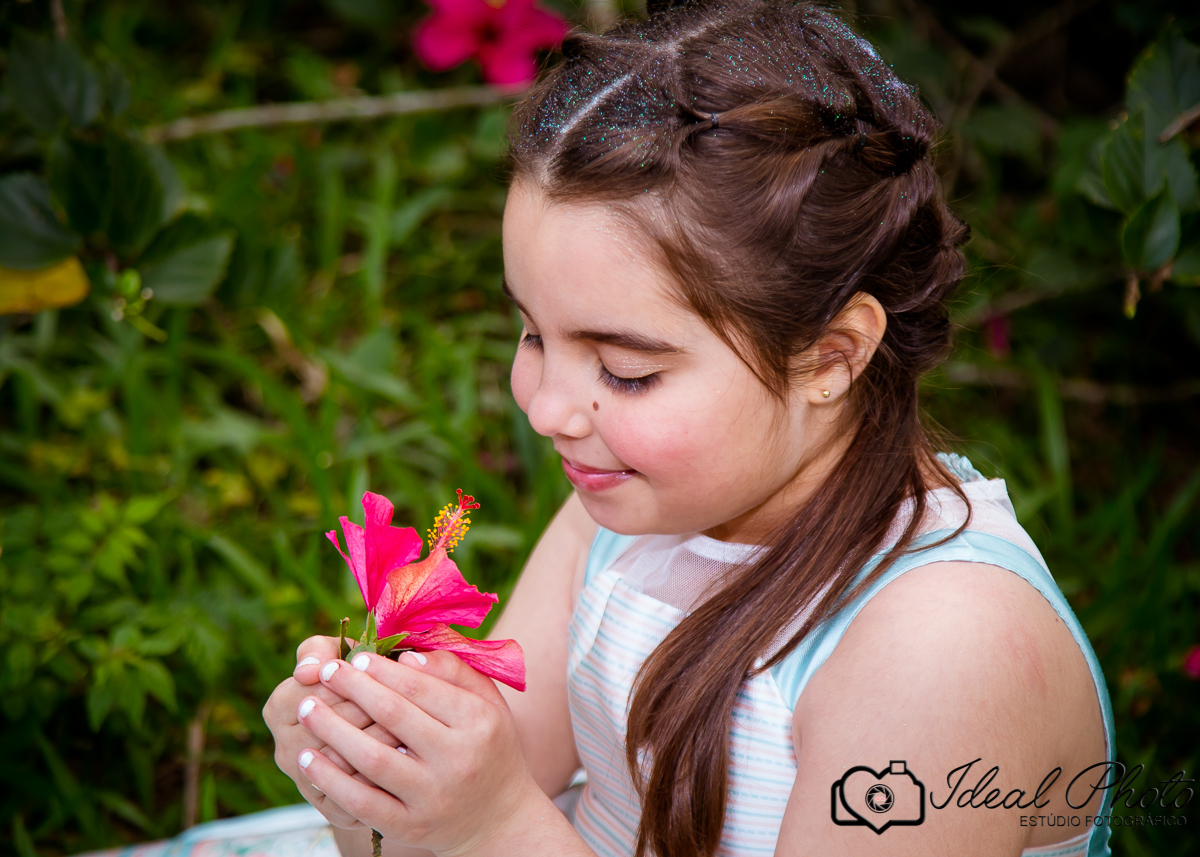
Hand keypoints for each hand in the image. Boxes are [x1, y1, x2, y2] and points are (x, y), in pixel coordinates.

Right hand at [264, 635, 403, 828]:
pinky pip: (352, 802)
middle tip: (402, 713)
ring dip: (377, 749)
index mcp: (280, 706)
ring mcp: (304, 783)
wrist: (386, 742)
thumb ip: (324, 650)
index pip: (310, 694)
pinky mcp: (331, 809)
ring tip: (409, 738)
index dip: (349, 687)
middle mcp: (284, 747)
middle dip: (367, 717)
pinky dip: (381, 783)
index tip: (378, 678)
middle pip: (325, 732)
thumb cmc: (367, 680)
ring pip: (340, 768)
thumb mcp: (347, 656)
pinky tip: (407, 767)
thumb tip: (307, 669)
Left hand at [294, 649, 543, 855]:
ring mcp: (432, 795)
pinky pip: (361, 802)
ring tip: (306, 709)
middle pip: (393, 716)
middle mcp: (458, 758)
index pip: (421, 687)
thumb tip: (406, 655)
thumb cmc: (487, 744)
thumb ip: (453, 670)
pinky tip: (307, 757)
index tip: (354, 657)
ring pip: (372, 759)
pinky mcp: (410, 826)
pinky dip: (330, 779)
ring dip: (332, 730)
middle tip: (325, 672)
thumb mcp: (487, 701)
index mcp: (478, 720)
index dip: (382, 669)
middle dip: (353, 689)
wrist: (498, 816)